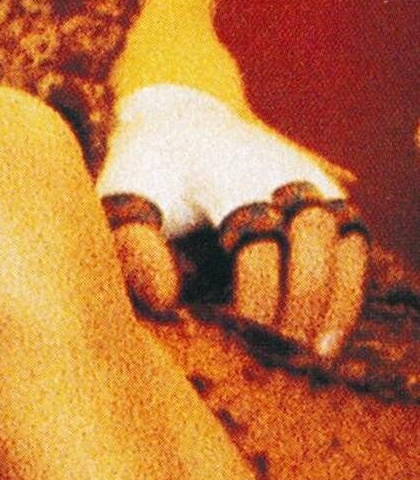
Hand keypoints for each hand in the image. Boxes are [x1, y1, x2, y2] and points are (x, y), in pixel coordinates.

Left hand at [98, 84, 365, 356]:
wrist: (181, 123)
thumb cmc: (148, 174)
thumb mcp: (125, 199)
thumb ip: (133, 247)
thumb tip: (163, 302)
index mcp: (231, 175)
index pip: (257, 238)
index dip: (254, 292)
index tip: (240, 336)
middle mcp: (285, 175)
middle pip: (314, 239)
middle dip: (302, 300)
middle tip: (282, 354)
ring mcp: (314, 187)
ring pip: (346, 245)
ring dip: (337, 301)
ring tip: (313, 356)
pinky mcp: (329, 204)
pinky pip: (354, 249)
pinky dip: (346, 293)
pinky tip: (325, 339)